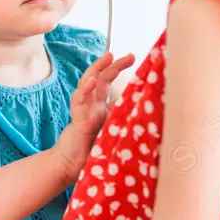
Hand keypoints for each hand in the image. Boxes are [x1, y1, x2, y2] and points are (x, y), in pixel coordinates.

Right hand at [55, 51, 134, 181]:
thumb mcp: (112, 126)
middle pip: (99, 76)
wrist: (75, 164)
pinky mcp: (78, 118)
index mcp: (98, 104)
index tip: (131, 56)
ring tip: (107, 57)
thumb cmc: (92, 146)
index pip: (107, 79)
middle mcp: (91, 103)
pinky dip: (85, 89)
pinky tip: (92, 80)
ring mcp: (83, 109)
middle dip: (112, 64)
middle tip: (129, 56)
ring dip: (97, 68)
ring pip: (87, 82)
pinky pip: (79, 100)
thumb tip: (144, 104)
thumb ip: (122, 114)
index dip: (117, 67)